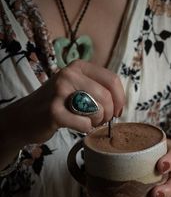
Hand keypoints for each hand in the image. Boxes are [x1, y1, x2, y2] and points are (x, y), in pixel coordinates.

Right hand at [0, 59, 124, 165]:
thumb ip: (97, 88)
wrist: (24, 117)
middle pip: (106, 96)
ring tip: (88, 122)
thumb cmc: (57, 103)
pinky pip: (84, 124)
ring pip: (97, 110)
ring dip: (97, 122)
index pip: (112, 80)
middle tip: (101, 120)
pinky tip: (77, 126)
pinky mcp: (53, 111)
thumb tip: (120, 104)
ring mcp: (59, 91)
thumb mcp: (76, 87)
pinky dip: (85, 129)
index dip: (120, 99)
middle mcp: (69, 74)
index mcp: (78, 66)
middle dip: (108, 114)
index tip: (117, 111)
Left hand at [127, 139, 170, 196]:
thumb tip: (104, 139)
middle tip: (155, 194)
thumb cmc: (155, 146)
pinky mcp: (162, 196)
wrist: (165, 154)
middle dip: (167, 191)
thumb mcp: (150, 139)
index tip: (160, 166)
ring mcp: (170, 186)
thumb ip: (134, 140)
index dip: (170, 161)